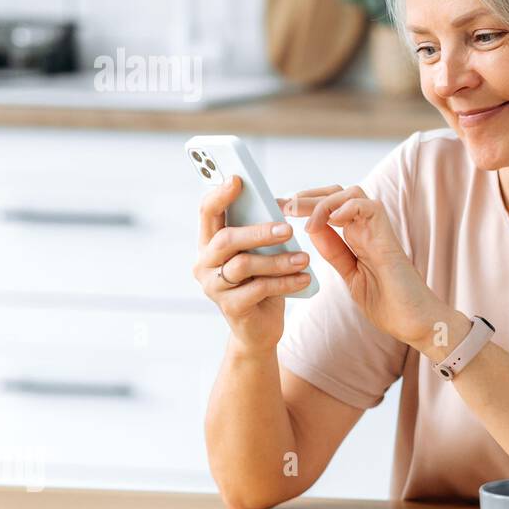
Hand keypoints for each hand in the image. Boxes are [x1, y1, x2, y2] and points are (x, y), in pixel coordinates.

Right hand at [193, 175, 311, 354]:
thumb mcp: (260, 253)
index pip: (207, 213)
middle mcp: (204, 263)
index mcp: (209, 243)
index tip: (238, 179)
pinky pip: (259, 289)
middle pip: (226, 239)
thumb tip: (280, 204)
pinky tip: (304, 278)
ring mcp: (213, 287)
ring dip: (278, 260)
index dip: (220, 195)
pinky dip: (285, 282)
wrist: (259, 328)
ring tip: (304, 258)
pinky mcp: (230, 308)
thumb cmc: (261, 282)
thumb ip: (259, 231)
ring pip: (244, 265)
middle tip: (288, 229)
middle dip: (259, 232)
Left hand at [281, 184, 450, 350]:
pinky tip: (327, 222)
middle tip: (283, 206)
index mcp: (358, 239)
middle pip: (338, 194)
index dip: (305, 206)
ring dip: (323, 200)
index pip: (330, 209)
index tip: (278, 209)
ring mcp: (379, 232)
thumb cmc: (390, 306)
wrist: (417, 324)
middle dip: (308, 196)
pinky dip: (345, 208)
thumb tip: (312, 231)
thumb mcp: (351, 277)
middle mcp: (368, 230)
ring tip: (302, 215)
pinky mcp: (388, 238)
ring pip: (351, 194)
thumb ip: (335, 254)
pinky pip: (369, 207)